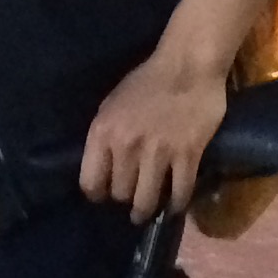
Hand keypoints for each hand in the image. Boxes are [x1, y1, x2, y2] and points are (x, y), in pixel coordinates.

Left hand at [79, 46, 227, 222]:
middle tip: (132, 199)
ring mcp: (158, 152)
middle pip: (119, 194)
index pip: (90, 182)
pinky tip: (175, 206)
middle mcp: (126, 146)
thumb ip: (105, 137)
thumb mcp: (112, 105)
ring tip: (147, 213)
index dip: (97, 195)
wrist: (187, 65)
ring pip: (146, 200)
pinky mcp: (187, 155)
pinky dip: (177, 204)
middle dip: (124, 199)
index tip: (104, 197)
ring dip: (146, 210)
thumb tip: (102, 168)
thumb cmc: (147, 81)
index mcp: (103, 132)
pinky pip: (179, 191)